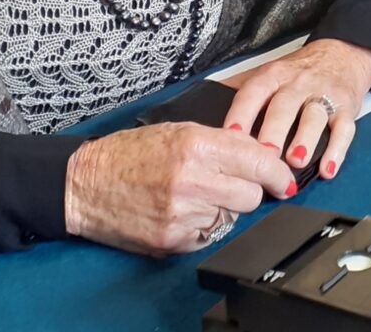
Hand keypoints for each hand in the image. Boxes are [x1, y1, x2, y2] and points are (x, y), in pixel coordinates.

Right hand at [63, 122, 292, 256]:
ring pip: (232, 218)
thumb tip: (261, 155)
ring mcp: (181, 213)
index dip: (278, 173)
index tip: (286, 179)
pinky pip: (209, 236)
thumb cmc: (129, 153)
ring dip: (223, 208)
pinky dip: (203, 226)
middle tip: (232, 184)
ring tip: (196, 195)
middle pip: (251, 195)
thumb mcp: (178, 130)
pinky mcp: (172, 240)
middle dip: (248, 190)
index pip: (258, 161)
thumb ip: (222, 141)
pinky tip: (182, 211)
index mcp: (195, 144)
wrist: (85, 184)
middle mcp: (191, 179)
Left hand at [224, 39, 370, 182]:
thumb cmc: (298, 72)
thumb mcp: (269, 73)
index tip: (230, 135)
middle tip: (264, 154)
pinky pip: (344, 129)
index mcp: (273, 76)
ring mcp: (324, 95)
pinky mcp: (347, 108)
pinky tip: (328, 169)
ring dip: (305, 139)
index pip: (254, 93)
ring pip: (314, 116)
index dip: (241, 113)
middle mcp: (298, 84)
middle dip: (273, 130)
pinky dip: (337, 151)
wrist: (342, 54)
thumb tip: (207, 110)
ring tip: (295, 161)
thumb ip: (242, 91)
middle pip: (284, 106)